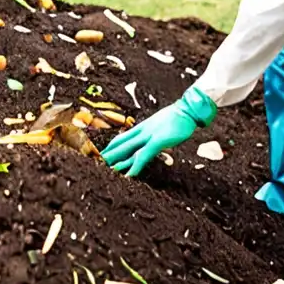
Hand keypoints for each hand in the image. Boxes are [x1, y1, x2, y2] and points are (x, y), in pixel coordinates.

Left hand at [101, 86, 216, 176]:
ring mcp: (149, 136)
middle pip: (121, 144)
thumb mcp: (162, 124)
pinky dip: (136, 166)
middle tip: (96, 162)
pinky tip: (129, 174)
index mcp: (143, 127)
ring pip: (128, 150)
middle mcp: (142, 131)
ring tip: (106, 168)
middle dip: (109, 154)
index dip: (112, 146)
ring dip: (117, 160)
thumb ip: (155, 132)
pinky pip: (144, 155)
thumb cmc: (178, 117)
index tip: (102, 152)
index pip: (122, 138)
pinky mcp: (158, 141)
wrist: (188, 109)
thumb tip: (153, 139)